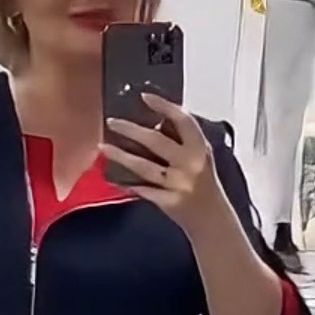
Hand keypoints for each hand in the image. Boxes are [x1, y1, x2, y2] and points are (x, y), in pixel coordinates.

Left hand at [104, 97, 226, 235]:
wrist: (211, 217)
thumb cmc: (204, 182)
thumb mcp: (201, 155)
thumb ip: (182, 140)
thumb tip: (155, 122)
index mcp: (199, 148)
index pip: (183, 120)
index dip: (164, 106)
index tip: (145, 97)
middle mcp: (190, 164)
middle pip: (156, 141)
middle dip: (131, 130)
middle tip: (112, 122)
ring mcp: (178, 184)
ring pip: (144, 166)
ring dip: (121, 156)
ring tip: (103, 147)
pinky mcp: (168, 201)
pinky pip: (142, 190)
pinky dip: (126, 184)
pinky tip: (112, 178)